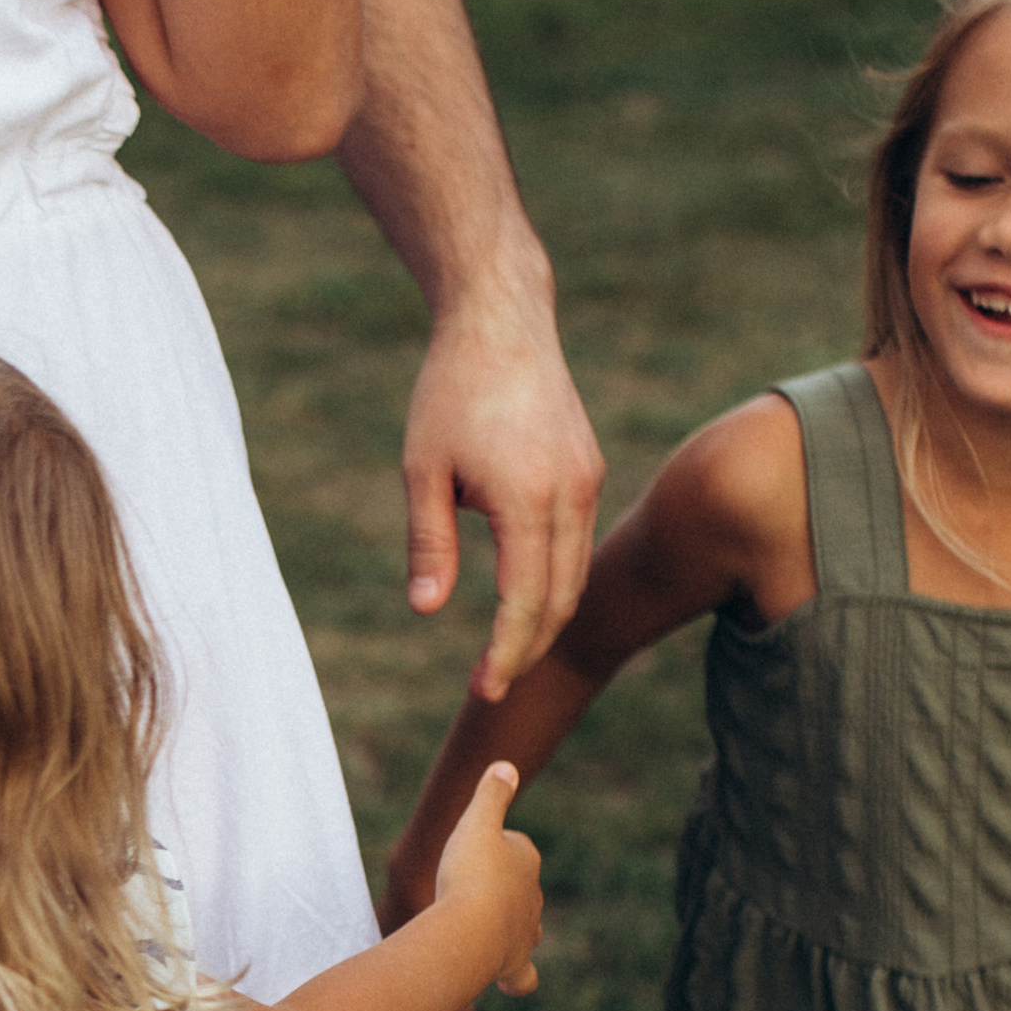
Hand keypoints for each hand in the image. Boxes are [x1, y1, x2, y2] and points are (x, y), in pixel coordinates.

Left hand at [403, 282, 604, 700]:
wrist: (501, 320)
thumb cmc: (449, 391)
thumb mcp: (422, 469)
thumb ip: (430, 543)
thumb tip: (427, 612)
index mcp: (528, 497)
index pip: (524, 601)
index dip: (506, 653)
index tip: (485, 690)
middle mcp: (570, 493)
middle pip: (559, 598)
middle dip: (528, 649)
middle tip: (492, 687)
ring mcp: (587, 480)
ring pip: (575, 574)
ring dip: (544, 620)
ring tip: (506, 654)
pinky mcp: (588, 469)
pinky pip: (578, 542)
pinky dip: (555, 581)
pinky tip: (525, 600)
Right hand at [427, 763, 542, 1010]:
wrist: (471, 928)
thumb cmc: (470, 873)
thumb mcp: (476, 822)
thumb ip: (491, 795)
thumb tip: (506, 765)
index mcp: (525, 859)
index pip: (515, 847)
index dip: (491, 847)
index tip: (468, 852)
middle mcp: (532, 898)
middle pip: (521, 889)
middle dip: (501, 889)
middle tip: (467, 889)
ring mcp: (525, 934)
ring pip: (526, 930)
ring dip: (508, 929)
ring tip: (483, 930)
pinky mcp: (514, 966)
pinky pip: (523, 977)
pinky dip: (517, 979)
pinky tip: (506, 981)